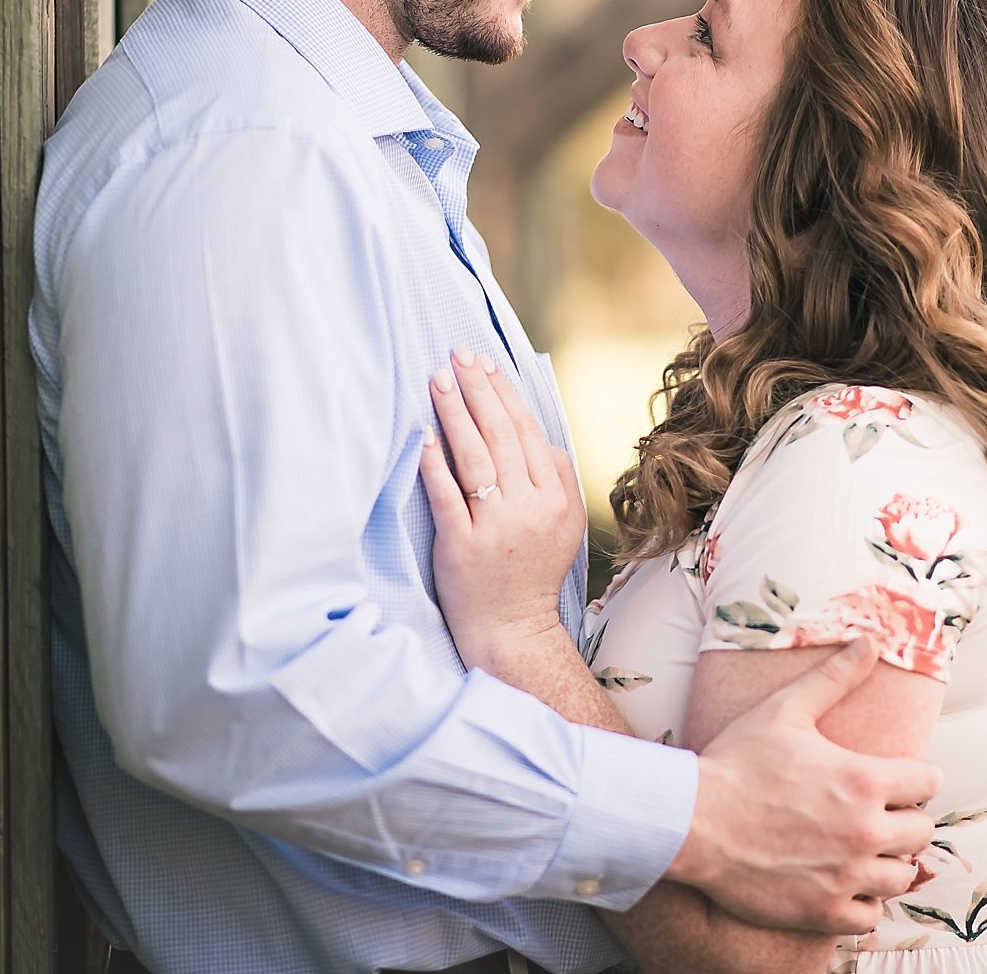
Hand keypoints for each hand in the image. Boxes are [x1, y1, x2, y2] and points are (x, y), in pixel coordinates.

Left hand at [420, 347, 586, 670]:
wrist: (513, 630)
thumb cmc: (532, 571)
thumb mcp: (563, 523)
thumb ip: (556, 476)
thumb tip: (537, 434)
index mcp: (555, 496)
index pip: (526, 431)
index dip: (503, 392)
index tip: (483, 362)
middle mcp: (529, 507)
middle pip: (501, 435)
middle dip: (477, 390)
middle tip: (457, 355)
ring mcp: (496, 527)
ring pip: (476, 458)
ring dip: (455, 414)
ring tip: (437, 380)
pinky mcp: (463, 547)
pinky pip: (448, 497)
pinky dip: (436, 464)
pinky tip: (424, 436)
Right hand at [668, 638, 941, 933]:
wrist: (691, 822)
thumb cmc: (737, 762)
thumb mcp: (786, 709)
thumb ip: (834, 677)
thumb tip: (869, 641)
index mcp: (864, 782)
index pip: (928, 782)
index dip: (913, 777)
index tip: (893, 779)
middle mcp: (865, 833)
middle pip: (922, 832)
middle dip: (904, 819)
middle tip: (876, 813)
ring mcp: (845, 876)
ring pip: (901, 876)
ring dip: (888, 861)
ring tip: (862, 849)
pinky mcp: (823, 912)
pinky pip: (870, 916)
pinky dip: (862, 901)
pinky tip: (841, 881)